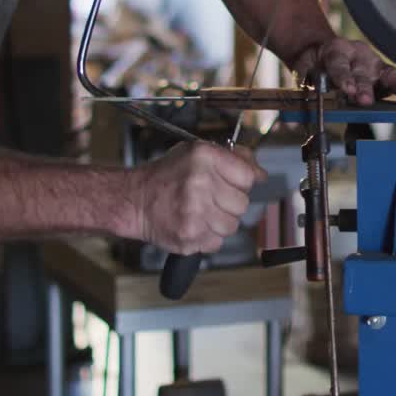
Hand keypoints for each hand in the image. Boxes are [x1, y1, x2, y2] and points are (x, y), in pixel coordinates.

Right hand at [128, 142, 266, 254]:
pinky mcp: (190, 237)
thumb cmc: (167, 176)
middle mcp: (201, 183)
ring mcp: (195, 212)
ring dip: (220, 222)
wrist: (134, 200)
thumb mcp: (197, 153)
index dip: (241, 182)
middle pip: (242, 203)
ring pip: (232, 225)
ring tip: (200, 212)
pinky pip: (217, 242)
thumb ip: (233, 158)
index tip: (231, 183)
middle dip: (229, 203)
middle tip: (210, 198)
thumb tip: (261, 174)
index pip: (248, 176)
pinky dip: (208, 237)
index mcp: (204, 158)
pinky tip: (193, 224)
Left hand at [298, 38, 395, 106]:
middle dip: (367, 87)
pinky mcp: (387, 74)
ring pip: (392, 74)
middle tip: (368, 101)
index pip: (339, 64)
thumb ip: (302, 93)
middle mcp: (359, 56)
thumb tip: (292, 122)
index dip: (343, 77)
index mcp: (336, 51)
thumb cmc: (314, 64)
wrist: (321, 50)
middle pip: (365, 72)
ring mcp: (375, 64)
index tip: (346, 90)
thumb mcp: (303, 73)